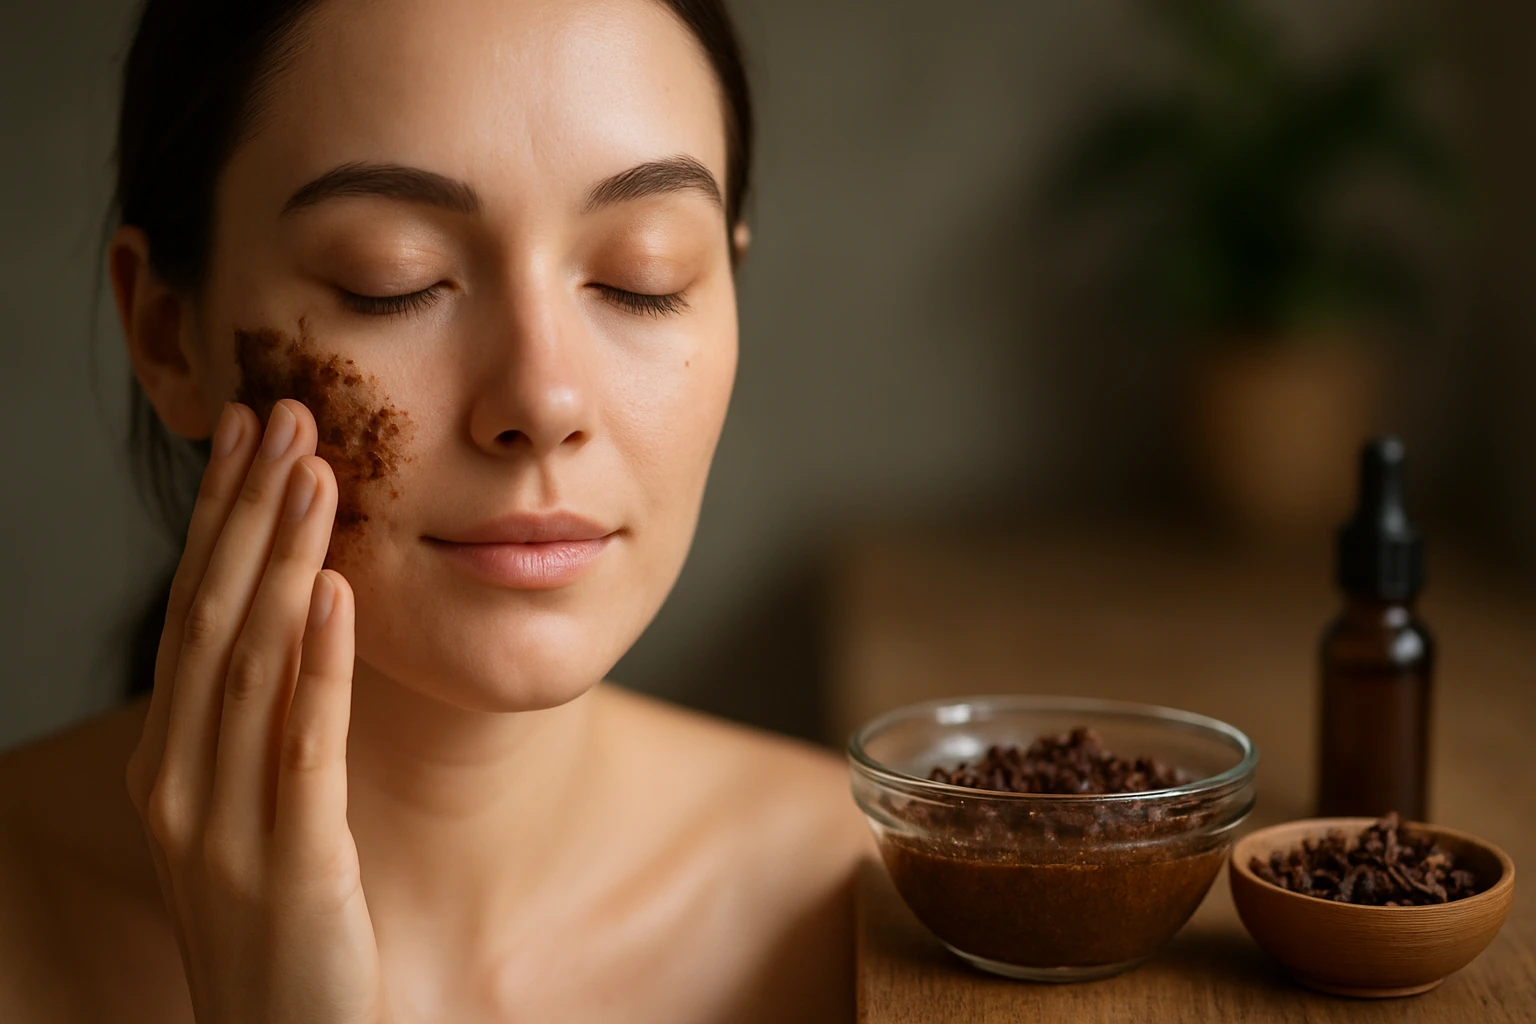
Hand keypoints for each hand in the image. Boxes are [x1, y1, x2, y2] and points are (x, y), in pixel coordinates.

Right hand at [126, 399, 382, 1023]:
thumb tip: (301, 614)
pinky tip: (339, 596)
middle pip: (210, 621)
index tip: (250, 436)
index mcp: (167, 763)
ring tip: (315, 476)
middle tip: (281, 417)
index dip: (219, 522)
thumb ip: (262, 724)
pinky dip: (318, 666)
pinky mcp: (288, 865)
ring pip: (248, 667)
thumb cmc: (280, 925)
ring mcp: (222, 826)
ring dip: (283, 563)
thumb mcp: (254, 811)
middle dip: (245, 514)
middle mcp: (176, 783)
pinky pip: (301, 746)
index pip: (192, 617)